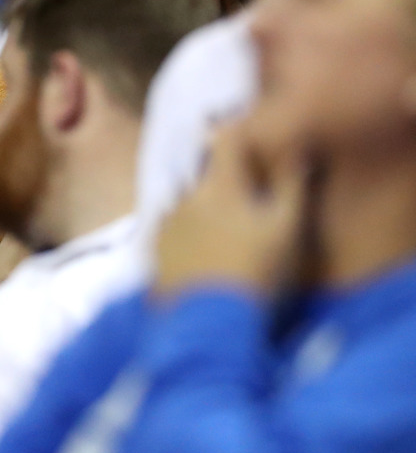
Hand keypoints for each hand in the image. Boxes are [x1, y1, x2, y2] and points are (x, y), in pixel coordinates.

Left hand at [154, 123, 309, 299]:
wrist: (208, 323)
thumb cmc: (254, 273)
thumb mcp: (284, 231)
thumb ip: (292, 187)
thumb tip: (298, 153)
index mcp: (219, 186)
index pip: (225, 140)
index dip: (237, 129)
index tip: (247, 129)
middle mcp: (186, 195)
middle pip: (203, 168)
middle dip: (219, 168)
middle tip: (237, 178)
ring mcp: (166, 221)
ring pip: (186, 197)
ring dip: (201, 200)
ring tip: (218, 218)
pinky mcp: (154, 247)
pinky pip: (171, 225)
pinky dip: (185, 226)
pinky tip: (198, 242)